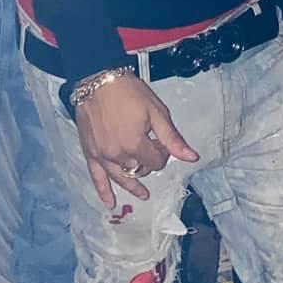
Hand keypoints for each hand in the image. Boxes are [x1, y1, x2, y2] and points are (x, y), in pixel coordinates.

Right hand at [75, 74, 198, 206]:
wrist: (97, 79)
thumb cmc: (128, 92)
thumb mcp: (156, 111)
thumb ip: (172, 138)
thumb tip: (192, 157)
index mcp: (136, 145)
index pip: (156, 161)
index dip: (162, 153)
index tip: (160, 141)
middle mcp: (118, 155)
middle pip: (140, 169)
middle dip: (149, 162)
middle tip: (151, 148)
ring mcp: (102, 156)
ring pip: (121, 177)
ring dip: (133, 185)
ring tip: (143, 194)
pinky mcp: (90, 153)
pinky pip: (96, 177)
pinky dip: (103, 191)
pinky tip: (109, 202)